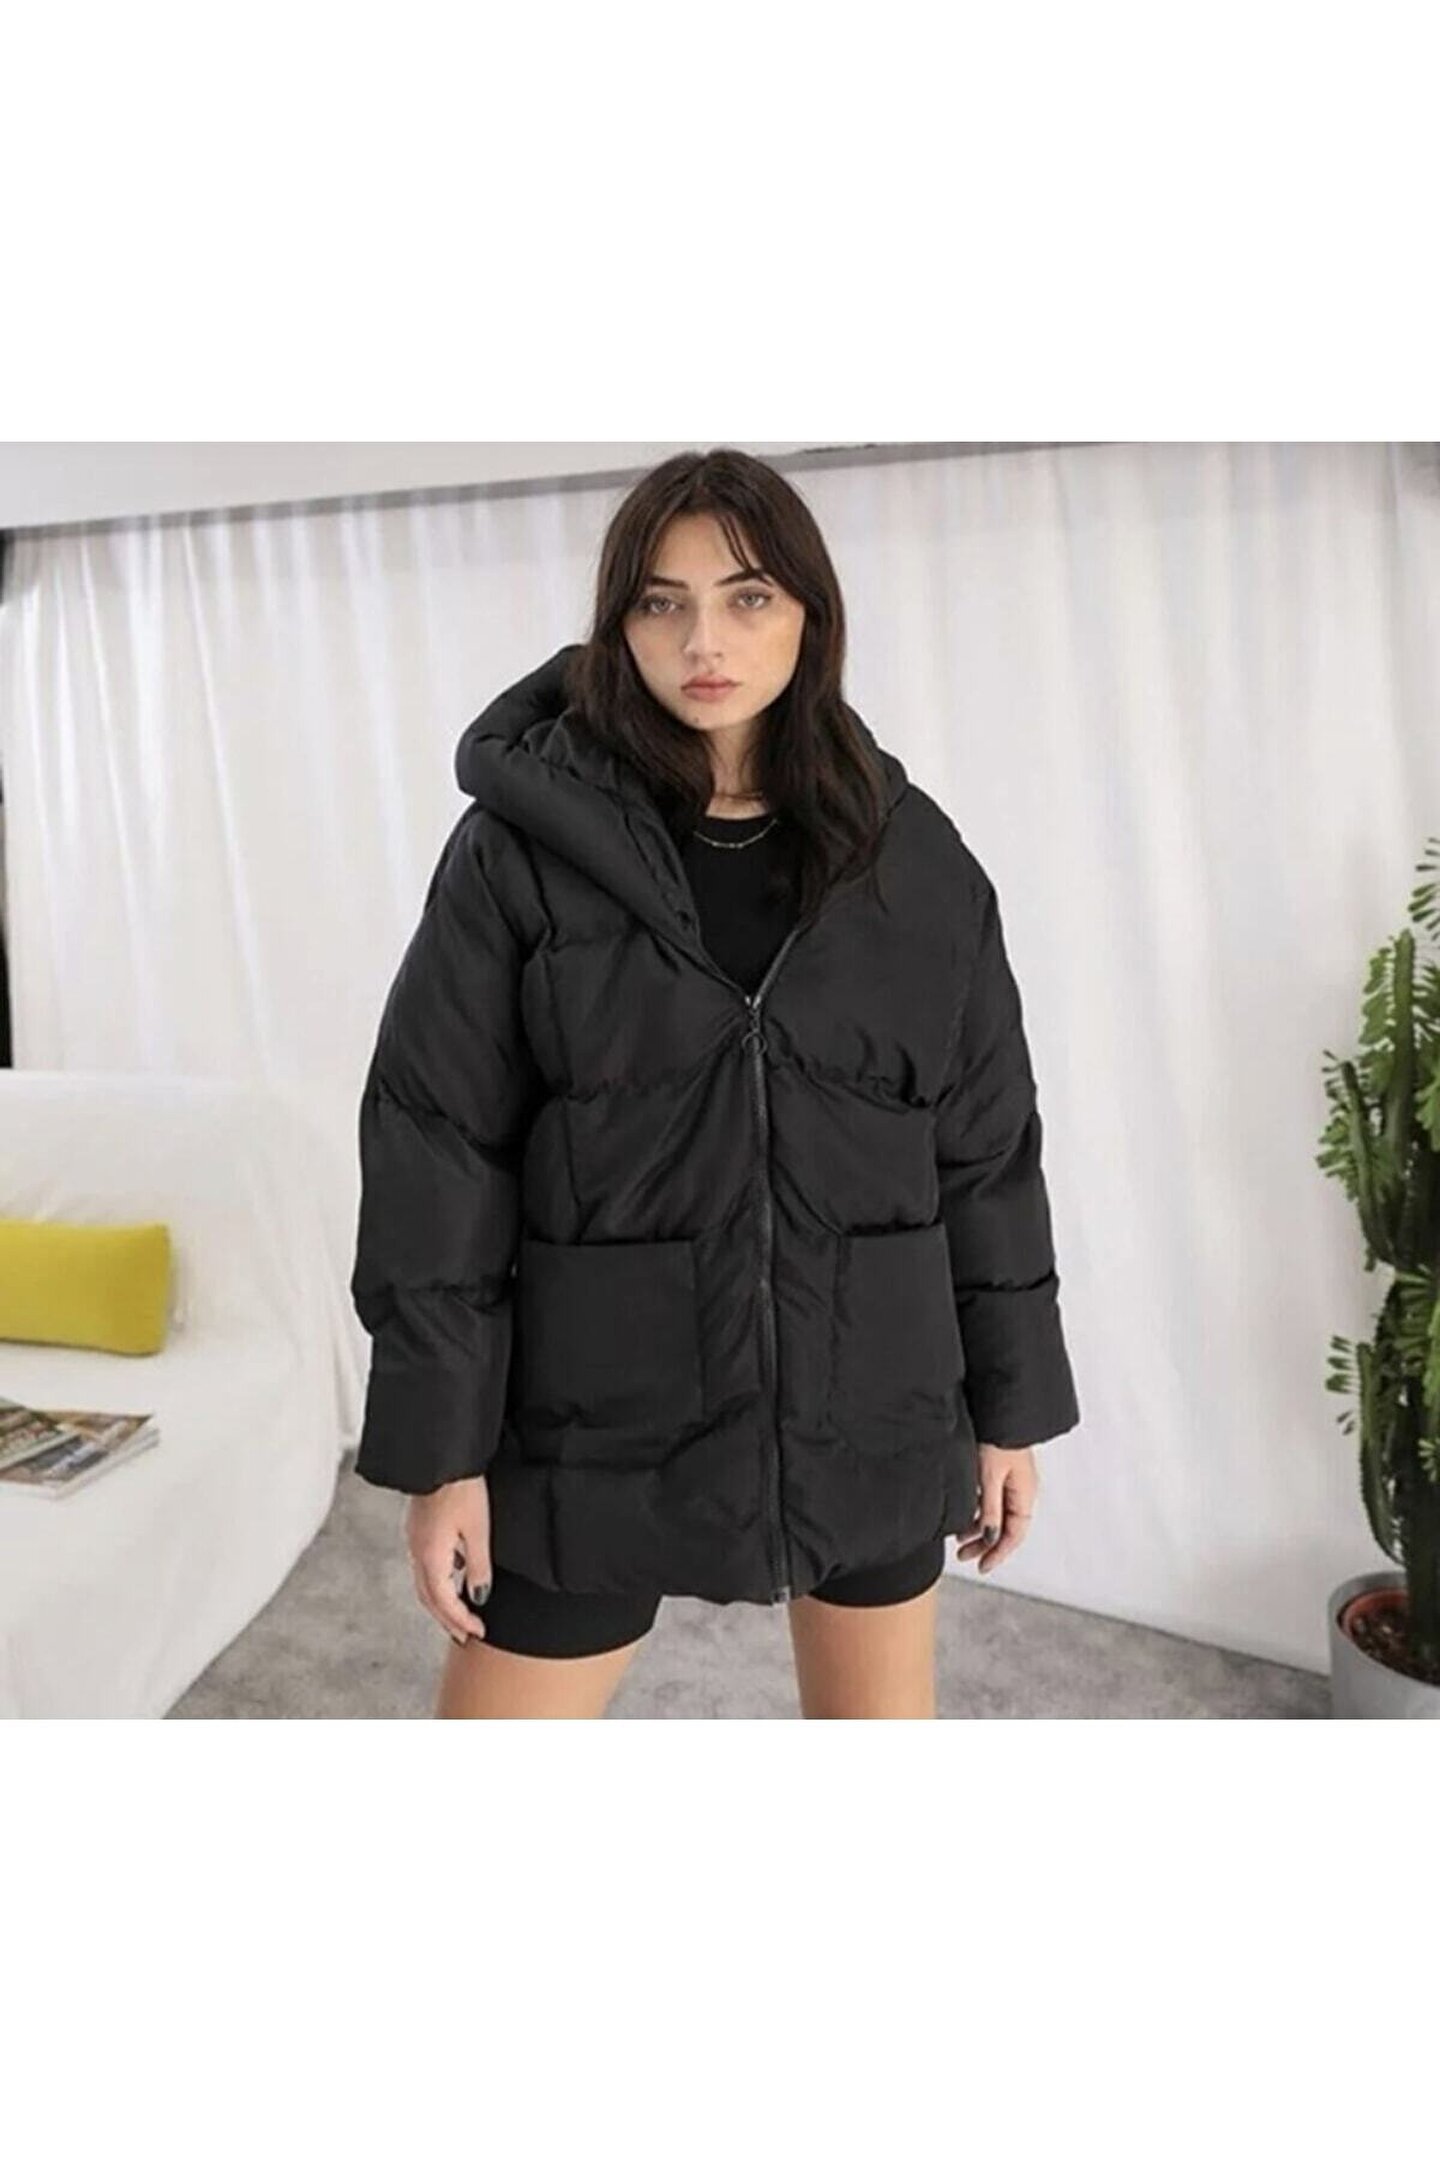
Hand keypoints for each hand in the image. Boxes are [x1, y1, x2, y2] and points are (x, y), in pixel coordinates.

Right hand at [405, 1476, 492, 1647]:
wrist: (441, 1457)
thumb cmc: (462, 1488)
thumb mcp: (478, 1531)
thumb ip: (478, 1567)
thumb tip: (479, 1596)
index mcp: (431, 1556)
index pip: (444, 1602)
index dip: (460, 1620)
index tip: (478, 1631)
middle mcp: (417, 1551)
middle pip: (429, 1598)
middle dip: (447, 1619)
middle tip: (464, 1635)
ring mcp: (414, 1539)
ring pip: (424, 1583)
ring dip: (441, 1603)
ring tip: (459, 1614)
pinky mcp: (418, 1528)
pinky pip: (425, 1565)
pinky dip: (438, 1582)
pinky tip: (454, 1577)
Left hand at [953, 1444, 1037, 1573]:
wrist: (998, 1410)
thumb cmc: (998, 1438)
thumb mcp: (990, 1478)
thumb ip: (989, 1510)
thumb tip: (988, 1539)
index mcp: (1025, 1494)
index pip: (1014, 1534)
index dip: (998, 1553)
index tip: (982, 1566)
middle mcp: (1020, 1490)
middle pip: (1004, 1527)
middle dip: (985, 1545)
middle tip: (964, 1556)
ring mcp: (1010, 1481)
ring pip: (995, 1514)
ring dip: (977, 1528)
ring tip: (958, 1539)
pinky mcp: (999, 1472)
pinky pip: (990, 1500)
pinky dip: (976, 1511)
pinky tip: (962, 1515)